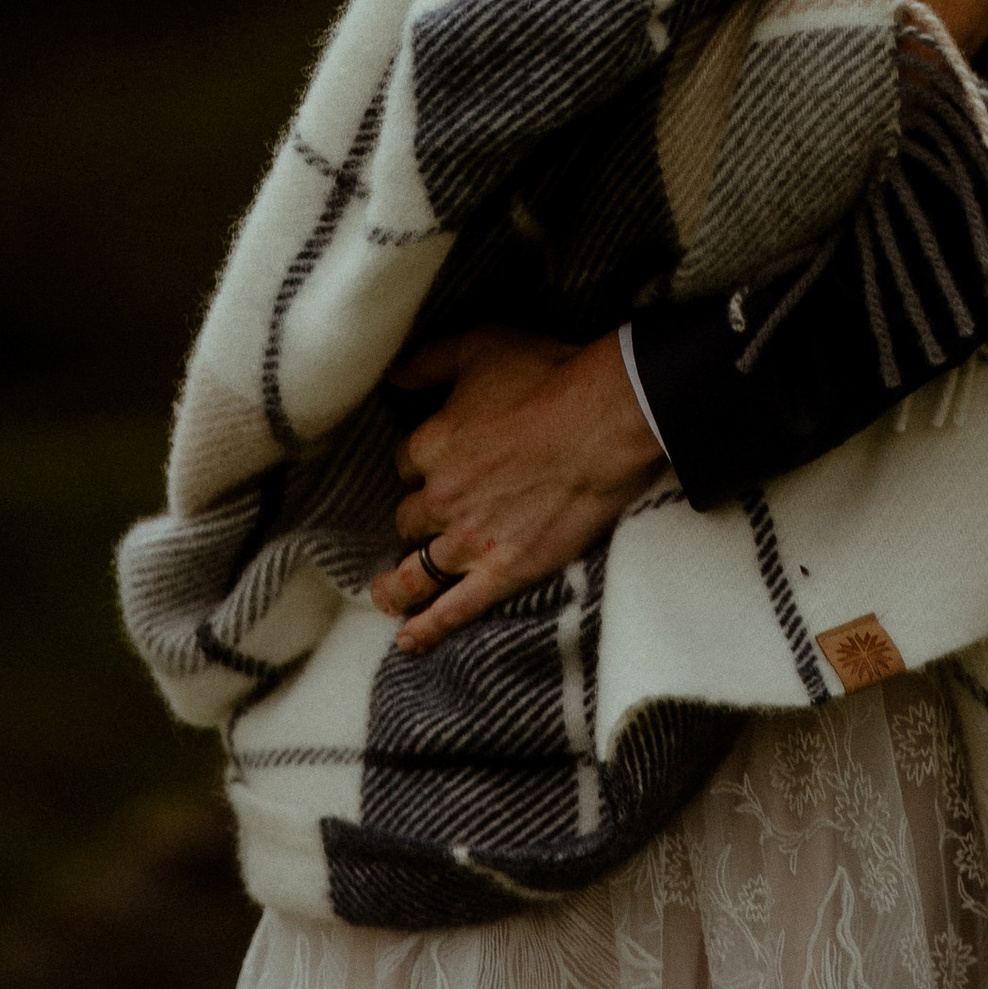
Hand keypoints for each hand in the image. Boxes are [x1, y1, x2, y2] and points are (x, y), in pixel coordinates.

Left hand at [369, 326, 666, 651]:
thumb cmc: (546, 377)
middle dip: (417, 518)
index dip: (421, 464)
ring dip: (397, 585)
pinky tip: (409, 641)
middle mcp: (440, 498)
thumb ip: (428, 361)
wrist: (603, 423)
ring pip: (416, 572)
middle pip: (410, 517)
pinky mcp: (503, 572)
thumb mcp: (480, 347)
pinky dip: (428, 629)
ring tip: (384, 595)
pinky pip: (455, 609)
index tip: (434, 464)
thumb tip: (391, 375)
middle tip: (427, 520)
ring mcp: (469, 541)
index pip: (406, 464)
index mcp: (430, 446)